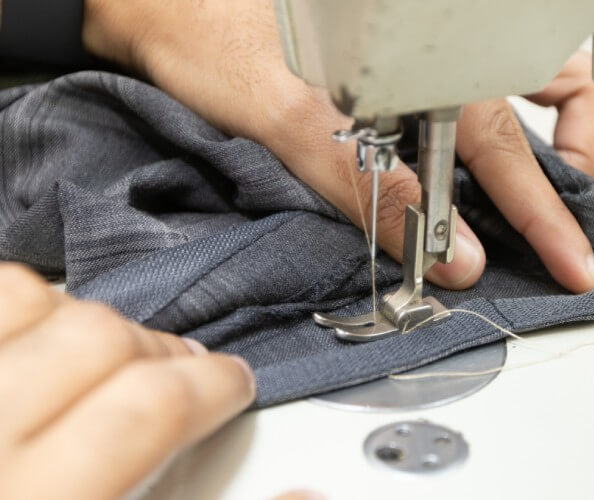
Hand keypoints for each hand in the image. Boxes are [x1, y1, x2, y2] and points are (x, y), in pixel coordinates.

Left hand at [0, 264, 254, 499]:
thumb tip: (298, 492)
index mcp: (40, 498)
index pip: (152, 407)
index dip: (214, 384)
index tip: (233, 384)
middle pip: (102, 338)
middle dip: (159, 350)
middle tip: (176, 374)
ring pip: (33, 301)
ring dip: (86, 319)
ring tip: (106, 353)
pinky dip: (27, 307)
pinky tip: (41, 339)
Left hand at [83, 0, 593, 292]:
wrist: (164, 1)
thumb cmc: (210, 37)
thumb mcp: (285, 116)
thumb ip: (368, 182)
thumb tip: (448, 251)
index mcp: (417, 61)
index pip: (503, 151)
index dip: (541, 213)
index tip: (567, 261)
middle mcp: (432, 51)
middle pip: (543, 104)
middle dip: (565, 172)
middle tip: (567, 233)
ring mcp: (418, 53)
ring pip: (523, 86)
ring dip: (547, 139)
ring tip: (546, 192)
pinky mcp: (394, 62)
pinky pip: (472, 90)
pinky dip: (497, 127)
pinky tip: (480, 166)